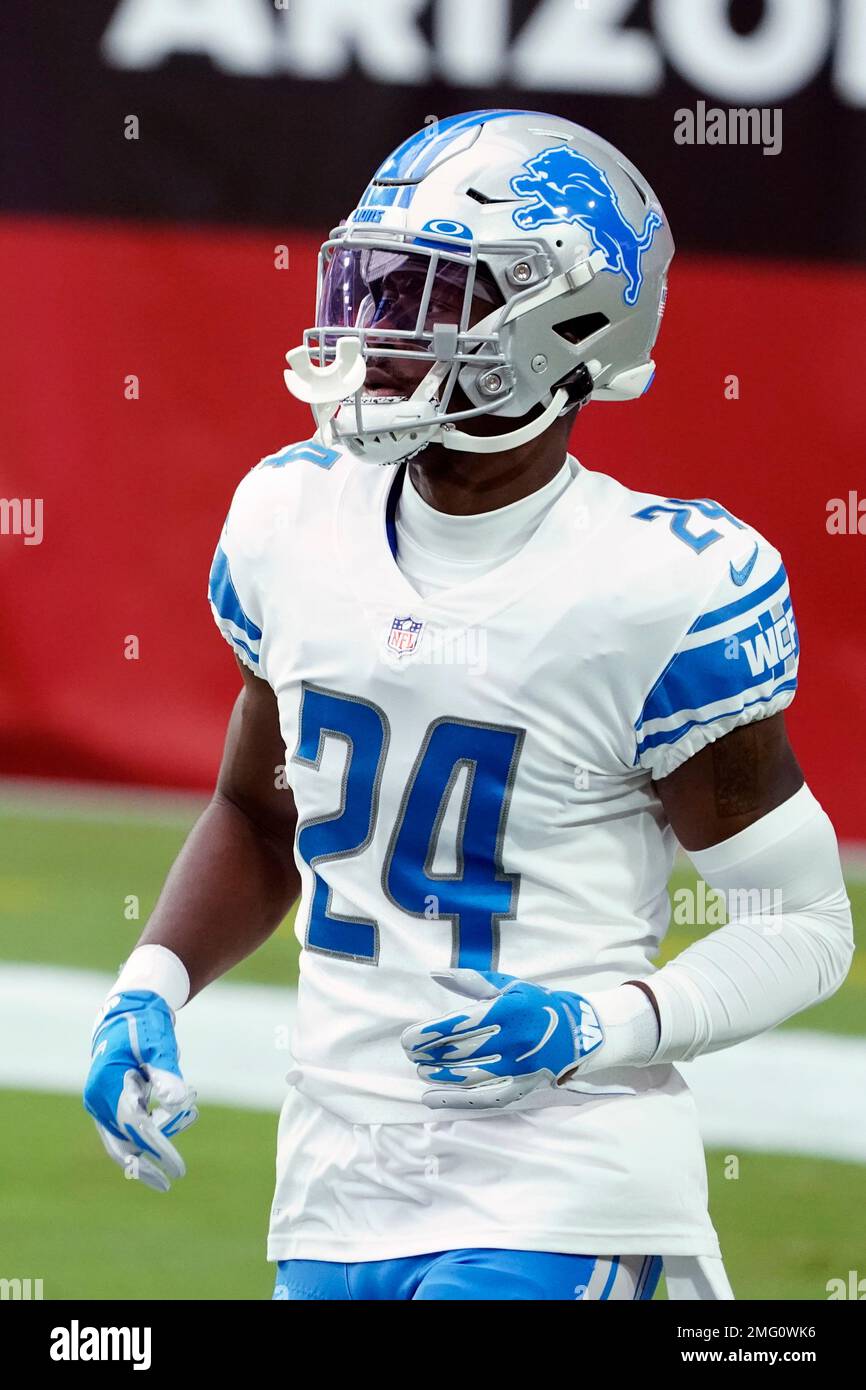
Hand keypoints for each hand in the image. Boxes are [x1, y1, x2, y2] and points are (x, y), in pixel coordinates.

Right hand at [83, 990, 197, 1191]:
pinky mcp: (110, 1105)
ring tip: (191, 1114)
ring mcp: (101, 1104)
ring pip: (125, 1139)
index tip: (177, 1168)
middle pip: (120, 1145)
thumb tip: (178, 1103)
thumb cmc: (145, 1026)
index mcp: (107, 1084)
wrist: (127, 1012)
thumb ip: (167, 1073)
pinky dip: (153, 1128)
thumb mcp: (159, 1046)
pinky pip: (129, 1128)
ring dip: (156, 1139)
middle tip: (173, 1180)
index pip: (134, 1126)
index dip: (157, 1148)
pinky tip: (182, 1115)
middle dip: (146, 1165)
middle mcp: (98, 1099)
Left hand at [401, 969, 603, 1109]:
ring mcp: (519, 1067)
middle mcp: (514, 1040)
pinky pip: (484, 1098)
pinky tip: (431, 1098)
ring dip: (439, 1076)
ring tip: (421, 1071)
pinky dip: (455, 1100)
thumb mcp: (510, 985)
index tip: (408, 1039)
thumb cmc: (536, 1005)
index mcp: (509, 1010)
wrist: (577, 1034)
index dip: (430, 1034)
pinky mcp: (523, 1088)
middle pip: (460, 1051)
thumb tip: (436, 973)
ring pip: (469, 1076)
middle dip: (430, 1054)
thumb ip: (472, 981)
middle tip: (411, 1053)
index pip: (460, 1025)